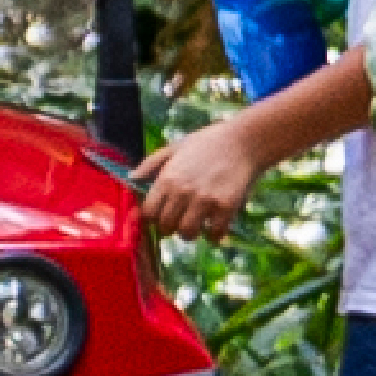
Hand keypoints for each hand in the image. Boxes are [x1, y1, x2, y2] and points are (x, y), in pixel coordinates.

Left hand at [132, 113, 270, 247]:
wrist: (244, 141)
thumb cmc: (207, 143)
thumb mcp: (174, 148)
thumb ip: (150, 164)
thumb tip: (131, 179)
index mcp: (167, 179)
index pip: (148, 213)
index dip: (153, 218)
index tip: (161, 216)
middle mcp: (183, 191)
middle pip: (165, 227)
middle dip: (171, 227)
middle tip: (180, 219)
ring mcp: (205, 200)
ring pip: (187, 233)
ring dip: (191, 232)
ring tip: (197, 223)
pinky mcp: (226, 207)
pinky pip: (214, 234)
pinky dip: (215, 235)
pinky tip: (216, 224)